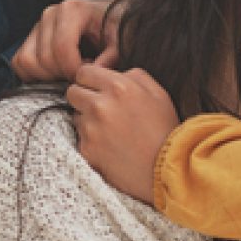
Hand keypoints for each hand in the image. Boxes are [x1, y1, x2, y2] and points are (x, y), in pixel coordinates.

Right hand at [12, 0, 123, 80]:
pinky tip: (57, 73)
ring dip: (47, 77)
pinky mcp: (31, 37)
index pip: (61, 48)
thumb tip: (93, 73)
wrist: (108, 16)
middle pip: (44, 58)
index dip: (73, 71)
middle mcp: (50, 14)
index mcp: (72, 10)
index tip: (88, 77)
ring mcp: (38, 25)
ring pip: (27, 61)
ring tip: (70, 72)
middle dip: (63, 75)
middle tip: (82, 75)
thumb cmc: (116, 27)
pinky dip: (34, 75)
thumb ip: (111, 57)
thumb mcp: (121, 40)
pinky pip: (20, 62)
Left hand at [68, 63, 178, 203]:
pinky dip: (91, 140)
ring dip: (87, 119)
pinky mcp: (87, 150)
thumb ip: (133, 75)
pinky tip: (110, 145)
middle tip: (101, 107)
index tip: (97, 87)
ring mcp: (91, 129)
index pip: (83, 72)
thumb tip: (115, 71)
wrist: (167, 169)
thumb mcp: (158, 93)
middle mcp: (100, 105)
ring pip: (75, 115)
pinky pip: (80, 138)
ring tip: (110, 130)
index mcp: (118, 87)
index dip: (90, 79)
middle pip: (73, 92)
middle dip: (84, 97)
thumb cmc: (165, 129)